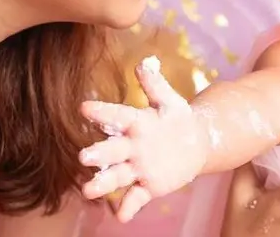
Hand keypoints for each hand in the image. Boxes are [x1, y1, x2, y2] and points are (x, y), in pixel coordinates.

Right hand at [78, 56, 209, 221]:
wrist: (195, 143)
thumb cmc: (178, 119)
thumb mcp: (171, 101)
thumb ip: (156, 85)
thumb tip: (144, 63)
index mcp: (136, 122)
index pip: (116, 116)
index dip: (102, 112)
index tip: (84, 107)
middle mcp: (131, 146)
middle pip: (112, 150)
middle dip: (99, 153)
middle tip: (84, 157)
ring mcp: (138, 167)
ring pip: (117, 176)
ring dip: (103, 184)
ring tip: (88, 190)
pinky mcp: (148, 185)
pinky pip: (136, 197)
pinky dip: (128, 206)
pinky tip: (121, 216)